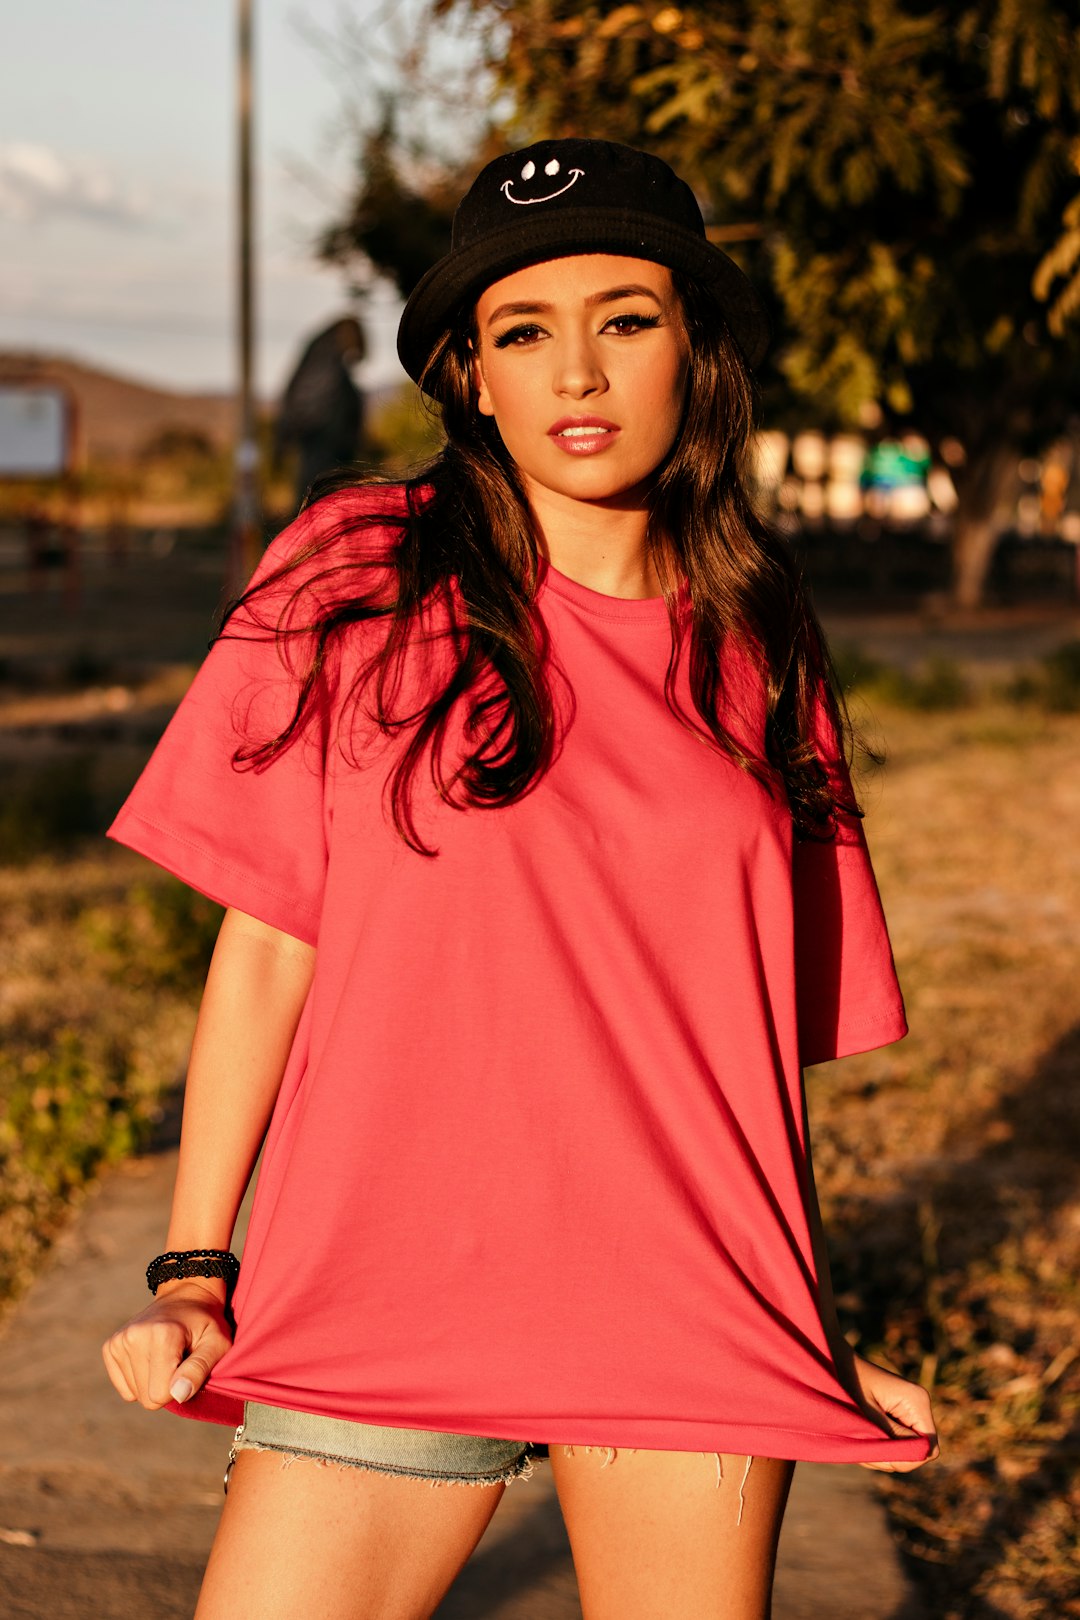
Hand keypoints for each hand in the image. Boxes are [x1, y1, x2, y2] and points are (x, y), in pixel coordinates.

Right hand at [102, 1280, 232, 1410]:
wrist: (186, 1296)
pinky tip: (151, 1358)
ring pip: (134, 1394)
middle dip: (165, 1387)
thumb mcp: (217, 1344)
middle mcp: (134, 1336)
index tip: (188, 1366)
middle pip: (146, 1398)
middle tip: (178, 1360)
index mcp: (162, 1335)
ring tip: (166, 1356)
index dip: (178, 1389)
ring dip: (152, 1382)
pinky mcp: (110, 1347)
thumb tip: (178, 1395)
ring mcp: (119, 1341)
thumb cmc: (206, 1324)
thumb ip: (199, 1369)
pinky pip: (124, 1388)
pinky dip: (138, 1380)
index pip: (159, 1395)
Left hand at [841, 1348, 939, 1472]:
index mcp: (916, 1401)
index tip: (881, 1453)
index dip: (908, 1458)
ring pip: (905, 1450)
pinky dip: (880, 1445)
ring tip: (860, 1437)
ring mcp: (910, 1410)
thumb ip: (894, 1437)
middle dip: (892, 1457)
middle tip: (864, 1444)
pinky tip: (863, 1435)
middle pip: (917, 1452)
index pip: (929, 1448)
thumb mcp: (868, 1415)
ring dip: (883, 1452)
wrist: (834, 1362)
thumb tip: (919, 1457)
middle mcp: (918, 1406)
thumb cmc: (847, 1385)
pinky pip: (896, 1442)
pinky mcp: (899, 1414)